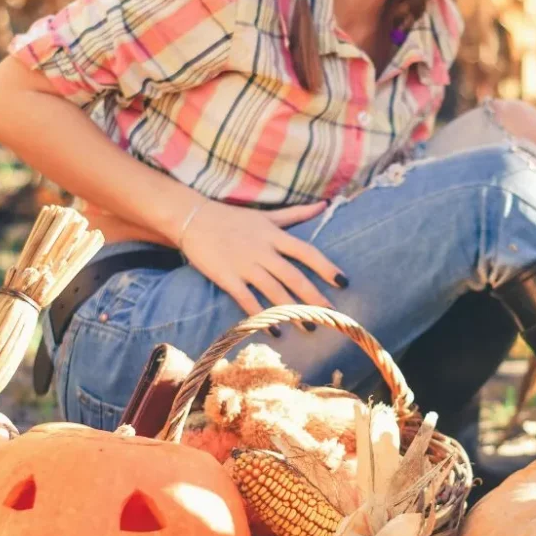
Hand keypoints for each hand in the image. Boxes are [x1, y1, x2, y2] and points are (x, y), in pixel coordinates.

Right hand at [179, 199, 346, 315]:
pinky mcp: (226, 277)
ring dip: (292, 311)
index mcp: (274, 235)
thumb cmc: (231, 217)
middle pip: (293, 276)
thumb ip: (296, 213)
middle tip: (331, 315)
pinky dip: (261, 316)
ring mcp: (244, 265)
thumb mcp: (267, 214)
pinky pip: (247, 300)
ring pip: (274, 291)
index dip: (326, 267)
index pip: (306, 252)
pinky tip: (274, 330)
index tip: (343, 282)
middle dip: (314, 297)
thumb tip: (325, 205)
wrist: (192, 218)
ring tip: (309, 327)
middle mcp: (262, 250)